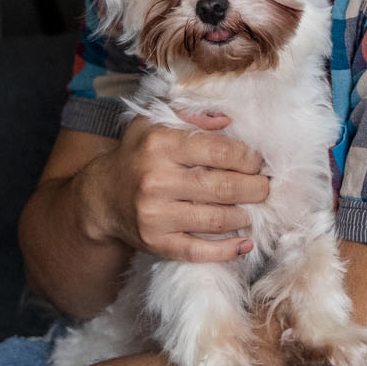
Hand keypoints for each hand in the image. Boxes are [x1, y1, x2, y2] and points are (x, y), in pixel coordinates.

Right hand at [79, 113, 267, 263]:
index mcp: (161, 145)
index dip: (248, 158)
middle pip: (223, 187)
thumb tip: (228, 120)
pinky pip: (199, 251)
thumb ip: (191, 114)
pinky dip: (227, 250)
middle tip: (265, 187)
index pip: (219, 151)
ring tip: (253, 209)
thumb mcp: (153, 121)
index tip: (258, 162)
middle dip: (255, 188)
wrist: (101, 198)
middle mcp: (157, 180)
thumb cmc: (136, 154)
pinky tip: (244, 243)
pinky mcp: (157, 243)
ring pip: (216, 220)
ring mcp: (156, 215)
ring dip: (244, 216)